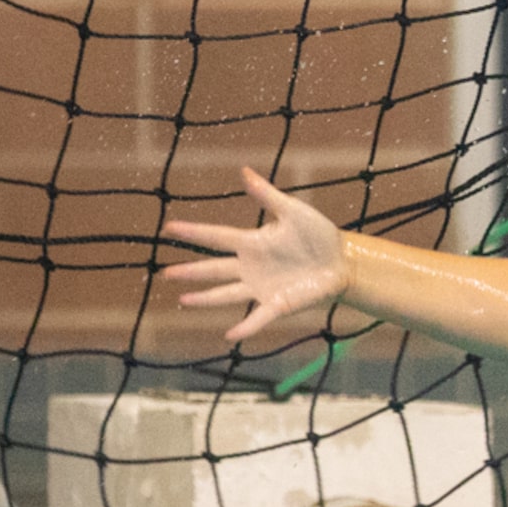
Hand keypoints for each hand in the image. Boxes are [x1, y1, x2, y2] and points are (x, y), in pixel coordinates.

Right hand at [160, 167, 352, 343]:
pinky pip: (258, 318)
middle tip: (165, 273)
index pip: (215, 237)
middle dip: (190, 271)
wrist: (342, 261)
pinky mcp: (278, 305)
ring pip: (227, 294)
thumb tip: (244, 171)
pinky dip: (245, 327)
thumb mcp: (292, 211)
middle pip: (214, 269)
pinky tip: (229, 335)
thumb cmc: (318, 235)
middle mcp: (251, 267)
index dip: (193, 232)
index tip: (168, 228)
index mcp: (252, 243)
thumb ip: (267, 196)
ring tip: (183, 300)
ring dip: (206, 298)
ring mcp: (262, 287)